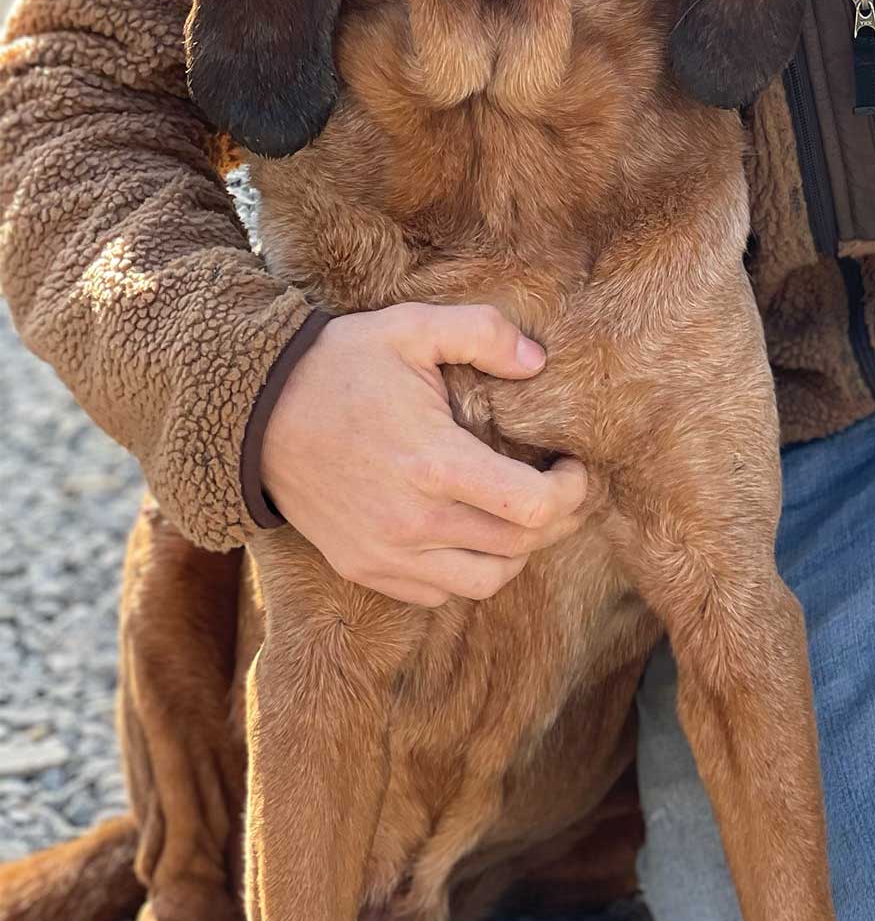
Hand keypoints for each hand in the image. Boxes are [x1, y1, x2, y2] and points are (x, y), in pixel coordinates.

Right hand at [259, 298, 588, 606]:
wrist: (254, 413)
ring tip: (520, 513)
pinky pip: (439, 593)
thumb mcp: (411, 327)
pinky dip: (468, 571)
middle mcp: (415, 523)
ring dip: (516, 551)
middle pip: (519, 548)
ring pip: (484, 581)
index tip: (575, 466)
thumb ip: (483, 334)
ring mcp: (387, 554)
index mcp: (436, 464)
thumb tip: (537, 361)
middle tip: (563, 487)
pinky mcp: (365, 569)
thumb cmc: (339, 365)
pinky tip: (470, 530)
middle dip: (558, 520)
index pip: (534, 508)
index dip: (572, 491)